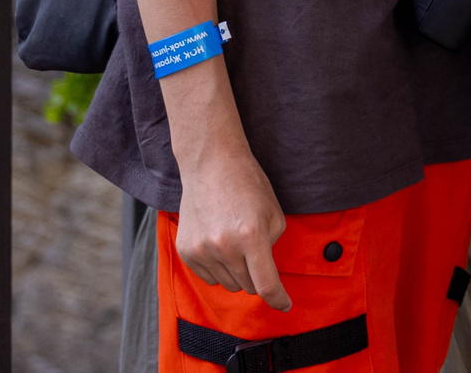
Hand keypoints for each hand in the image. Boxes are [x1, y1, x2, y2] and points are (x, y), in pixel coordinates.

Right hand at [175, 151, 291, 310]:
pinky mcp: (186, 251)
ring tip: (235, 241)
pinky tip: (218, 243)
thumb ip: (272, 246)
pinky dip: (218, 267)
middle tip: (254, 251)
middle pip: (247, 286)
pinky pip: (208, 277)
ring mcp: (202, 250)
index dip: (279, 300)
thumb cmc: (248, 185)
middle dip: (256, 275)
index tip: (285, 305)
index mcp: (252, 236)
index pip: (266, 285)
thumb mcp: (274, 214)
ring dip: (236, 272)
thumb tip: (264, 273)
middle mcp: (225, 246)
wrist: (211, 165)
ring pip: (227, 284)